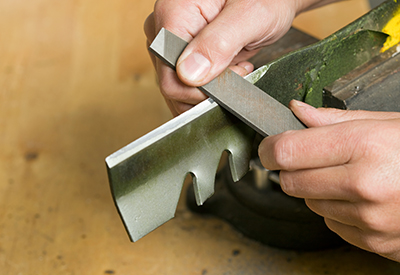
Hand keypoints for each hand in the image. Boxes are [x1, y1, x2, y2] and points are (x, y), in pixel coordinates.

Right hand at [144, 0, 334, 115]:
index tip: (234, 74)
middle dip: (208, 89)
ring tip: (236, 66)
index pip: (171, 78)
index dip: (202, 89)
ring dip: (210, 89)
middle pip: (173, 85)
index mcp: (173, 15)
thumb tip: (188, 75)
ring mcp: (171, 42)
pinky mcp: (182, 51)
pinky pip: (187, 82)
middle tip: (239, 69)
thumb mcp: (252, 14)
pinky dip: (209, 85)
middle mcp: (165, 30)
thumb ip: (219, 43)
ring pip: (179, 88)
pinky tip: (229, 68)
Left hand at [259, 100, 399, 261]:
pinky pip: (332, 224)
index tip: (268, 145)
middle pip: (291, 181)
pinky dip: (337, 210)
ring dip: (317, 189)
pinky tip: (361, 197)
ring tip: (349, 176)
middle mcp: (364, 186)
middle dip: (292, 169)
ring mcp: (369, 219)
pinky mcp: (374, 241)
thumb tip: (297, 111)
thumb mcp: (386, 122)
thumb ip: (334, 119)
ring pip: (310, 204)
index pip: (286, 151)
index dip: (269, 147)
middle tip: (310, 157)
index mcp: (364, 147)